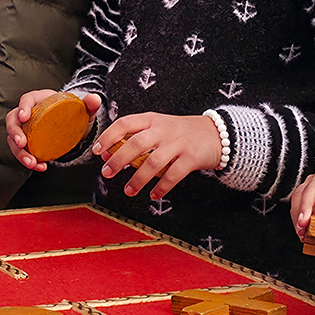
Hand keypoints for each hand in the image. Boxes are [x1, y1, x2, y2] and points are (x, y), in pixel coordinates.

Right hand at [6, 90, 100, 171]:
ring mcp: (26, 129)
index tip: (24, 118)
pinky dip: (28, 159)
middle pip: (12, 120)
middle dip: (15, 133)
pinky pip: (22, 151)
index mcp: (39, 99)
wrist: (73, 125)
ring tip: (32, 162)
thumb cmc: (73, 113)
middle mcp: (28, 113)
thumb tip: (94, 99)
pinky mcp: (27, 142)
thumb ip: (89, 103)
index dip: (22, 108)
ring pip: (13, 139)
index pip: (26, 100)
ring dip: (19, 152)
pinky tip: (40, 166)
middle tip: (22, 144)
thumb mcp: (82, 109)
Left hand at [93, 113, 220, 199]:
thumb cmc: (180, 133)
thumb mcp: (157, 128)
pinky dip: (161, 187)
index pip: (125, 123)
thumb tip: (106, 155)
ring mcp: (178, 143)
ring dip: (138, 179)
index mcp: (152, 119)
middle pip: (136, 143)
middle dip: (118, 160)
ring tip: (129, 191)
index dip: (108, 136)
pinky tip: (153, 195)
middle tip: (107, 173)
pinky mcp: (191, 158)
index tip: (97, 150)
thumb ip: (134, 138)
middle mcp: (164, 129)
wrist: (216, 134)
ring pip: (153, 162)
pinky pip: (173, 175)